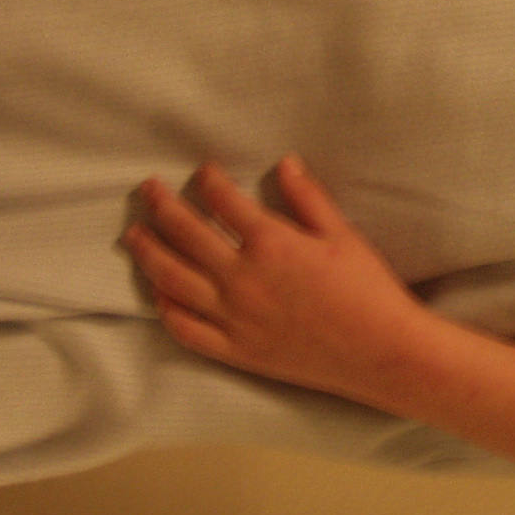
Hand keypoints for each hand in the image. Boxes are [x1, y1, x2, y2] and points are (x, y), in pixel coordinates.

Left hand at [124, 156, 432, 405]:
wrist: (380, 351)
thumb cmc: (368, 289)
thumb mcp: (343, 235)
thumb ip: (308, 198)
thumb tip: (285, 164)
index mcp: (270, 243)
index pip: (224, 201)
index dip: (209, 181)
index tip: (202, 172)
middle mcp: (242, 277)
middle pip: (185, 234)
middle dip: (162, 206)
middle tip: (148, 189)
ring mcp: (233, 316)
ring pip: (172, 280)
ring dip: (149, 253)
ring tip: (134, 236)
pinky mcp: (235, 349)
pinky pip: (186, 329)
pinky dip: (166, 309)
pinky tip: (159, 294)